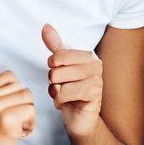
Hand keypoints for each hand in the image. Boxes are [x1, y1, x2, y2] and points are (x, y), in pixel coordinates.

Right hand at [0, 58, 34, 144]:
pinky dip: (29, 125)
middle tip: (7, 123)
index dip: (12, 95)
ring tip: (12, 128)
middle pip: (20, 86)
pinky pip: (31, 111)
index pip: (9, 77)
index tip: (1, 112)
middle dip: (20, 105)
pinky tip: (16, 135)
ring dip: (26, 115)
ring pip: (28, 97)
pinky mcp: (6, 120)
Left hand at [43, 24, 102, 139]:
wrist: (79, 118)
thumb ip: (55, 46)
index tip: (60, 73)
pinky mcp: (94, 95)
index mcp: (89, 55)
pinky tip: (65, 103)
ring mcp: (97, 80)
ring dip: (55, 92)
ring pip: (59, 81)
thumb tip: (46, 26)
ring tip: (64, 95)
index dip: (52, 67)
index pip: (58, 54)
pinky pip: (65, 94)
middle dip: (53, 81)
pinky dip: (59, 101)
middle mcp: (96, 65)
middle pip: (57, 68)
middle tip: (63, 87)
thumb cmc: (70, 90)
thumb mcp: (61, 66)